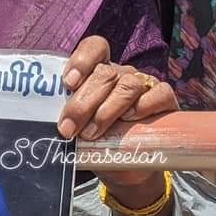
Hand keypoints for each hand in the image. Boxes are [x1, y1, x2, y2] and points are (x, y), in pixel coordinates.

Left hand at [58, 35, 177, 196]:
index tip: (68, 84)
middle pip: (105, 74)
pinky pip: (157, 94)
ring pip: (128, 85)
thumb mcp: (79, 127)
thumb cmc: (97, 142)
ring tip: (91, 133)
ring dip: (106, 111)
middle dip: (83, 103)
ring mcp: (144, 84)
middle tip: (68, 128)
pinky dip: (143, 107)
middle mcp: (121, 74)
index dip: (81, 60)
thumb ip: (68, 117)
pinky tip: (129, 120)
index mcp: (98, 73)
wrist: (126, 167)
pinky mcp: (165, 100)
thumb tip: (50, 122)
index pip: (95, 48)